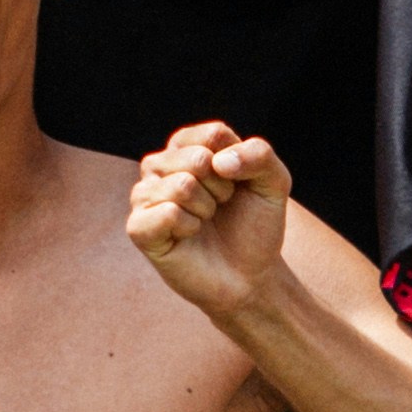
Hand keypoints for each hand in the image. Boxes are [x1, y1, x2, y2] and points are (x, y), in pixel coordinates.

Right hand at [126, 121, 299, 317]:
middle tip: (220, 207)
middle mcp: (159, 164)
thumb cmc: (254, 225)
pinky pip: (168, 212)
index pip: (214, 135)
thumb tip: (217, 162)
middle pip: (197, 159)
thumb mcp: (274, 183)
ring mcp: (144, 195)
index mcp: (187, 145)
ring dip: (207, 209)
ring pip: (182, 185)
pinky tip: (188, 236)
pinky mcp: (138, 227)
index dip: (237, 165)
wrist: (248, 275)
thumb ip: (260, 155)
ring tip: (204, 221)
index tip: (236, 185)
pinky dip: (190, 227)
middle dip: (222, 189)